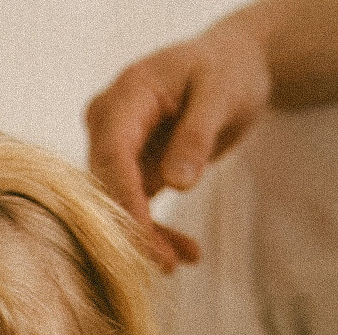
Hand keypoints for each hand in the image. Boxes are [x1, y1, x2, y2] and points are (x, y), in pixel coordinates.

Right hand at [85, 18, 271, 271]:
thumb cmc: (227, 71)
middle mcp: (109, 120)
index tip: (146, 241)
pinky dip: (157, 232)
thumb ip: (197, 135)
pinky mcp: (130, 169)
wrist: (231, 67)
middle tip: (168, 265)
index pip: (113, 154)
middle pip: (107, 184)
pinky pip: (135, 207)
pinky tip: (187, 253)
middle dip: (133, 228)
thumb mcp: (222, 95)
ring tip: (185, 260)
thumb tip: (177, 183)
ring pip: (117, 203)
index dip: (125, 201)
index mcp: (128, 94)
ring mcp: (115, 146)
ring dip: (148, 237)